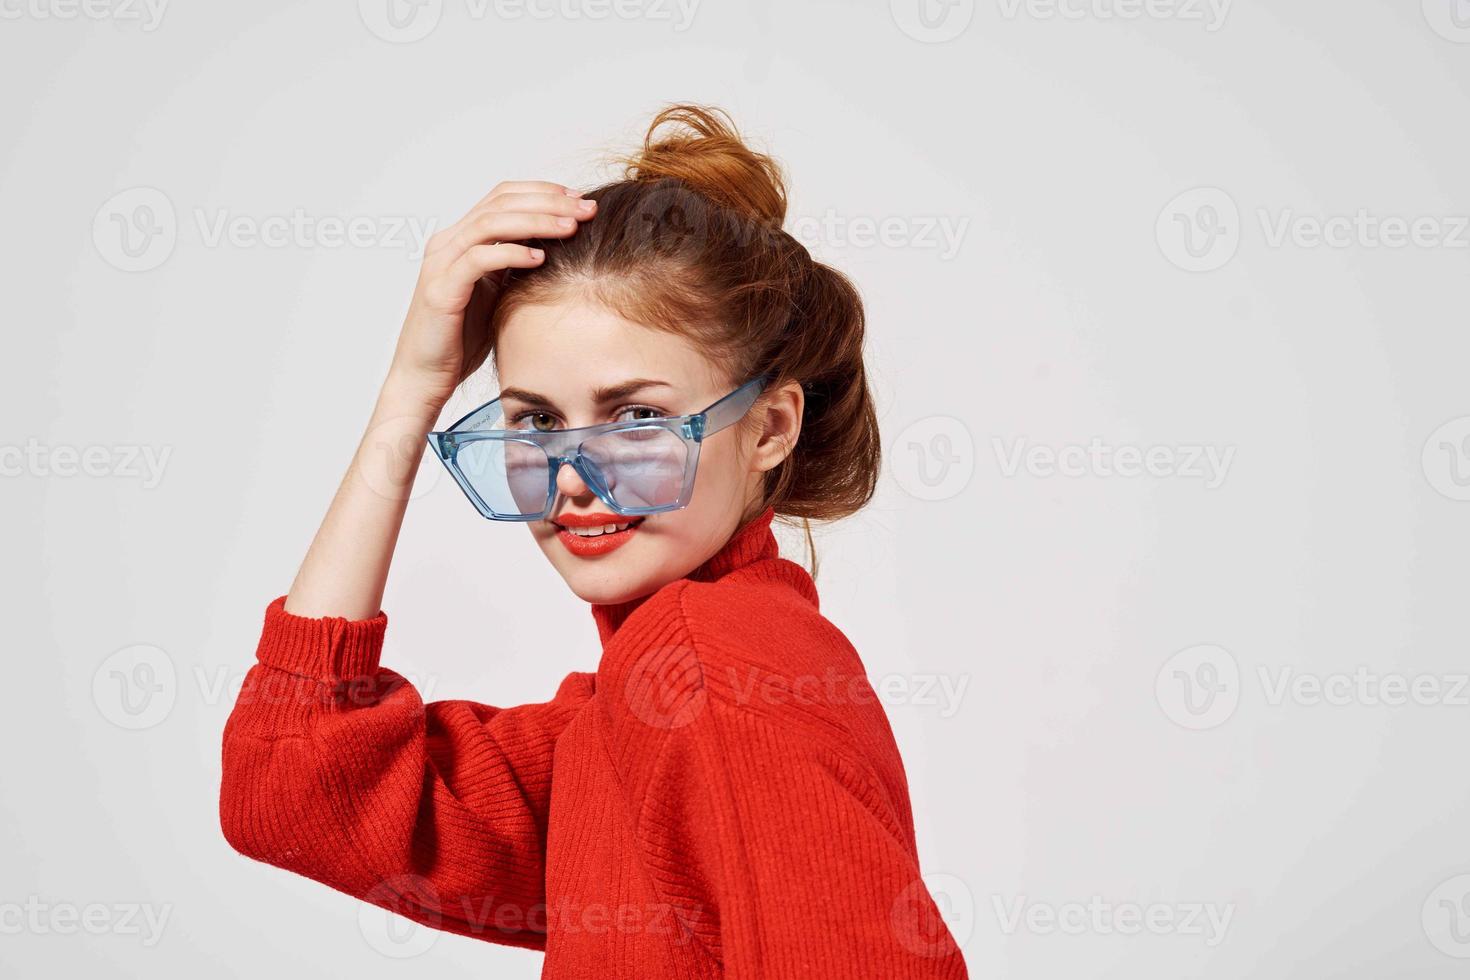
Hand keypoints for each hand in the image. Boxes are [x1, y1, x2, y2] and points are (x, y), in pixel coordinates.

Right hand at [387, 179, 595, 407]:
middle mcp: (448, 243)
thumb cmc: (462, 339)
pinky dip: (510, 253)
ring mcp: (441, 264)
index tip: (580, 200)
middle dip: (549, 201)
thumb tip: (556, 247)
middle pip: (500, 202)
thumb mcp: (497, 293)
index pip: (503, 196)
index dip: (543, 192)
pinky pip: (477, 259)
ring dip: (535, 221)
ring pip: (490, 223)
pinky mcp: (441, 290)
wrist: (426, 376)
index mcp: (461, 239)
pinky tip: (539, 258)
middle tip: (587, 209)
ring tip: (570, 228)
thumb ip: (515, 266)